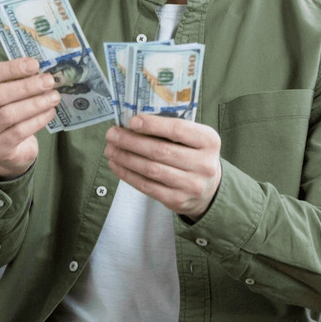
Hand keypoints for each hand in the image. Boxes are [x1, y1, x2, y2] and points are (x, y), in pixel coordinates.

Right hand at [0, 58, 59, 178]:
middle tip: (48, 81)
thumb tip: (40, 70)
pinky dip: (37, 120)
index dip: (12, 68)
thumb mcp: (5, 93)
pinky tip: (49, 112)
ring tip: (53, 97)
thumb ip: (16, 80)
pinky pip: (18, 132)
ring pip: (8, 114)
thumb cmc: (6, 113)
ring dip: (34, 103)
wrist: (6, 149)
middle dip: (26, 86)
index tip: (35, 64)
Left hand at [104, 115, 222, 219]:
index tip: (132, 121)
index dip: (152, 125)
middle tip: (112, 135)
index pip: (178, 130)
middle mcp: (203, 164)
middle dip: (131, 142)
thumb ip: (171, 130)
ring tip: (111, 149)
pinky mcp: (177, 200)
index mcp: (209, 141)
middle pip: (160, 151)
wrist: (209, 188)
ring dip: (126, 158)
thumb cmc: (195, 155)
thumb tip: (133, 124)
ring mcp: (191, 185)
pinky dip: (128, 175)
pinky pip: (147, 186)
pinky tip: (117, 165)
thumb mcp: (194, 138)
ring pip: (151, 169)